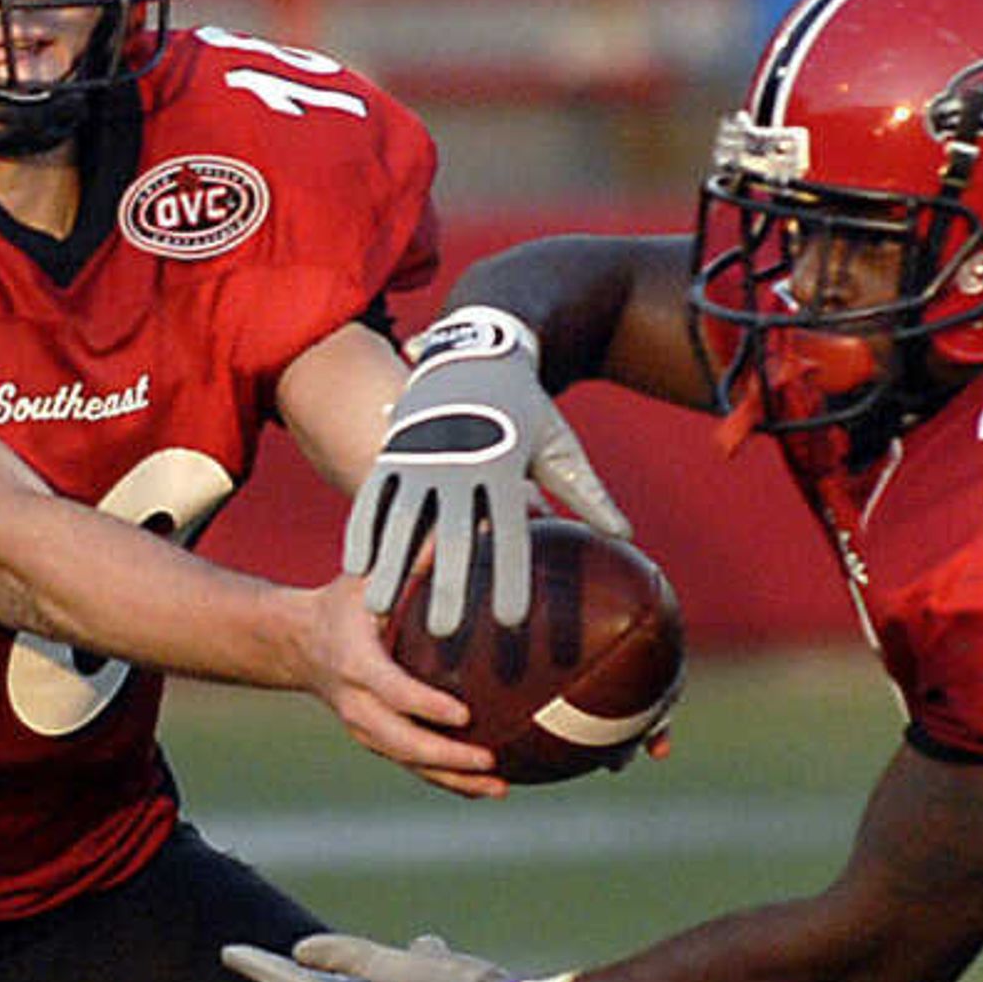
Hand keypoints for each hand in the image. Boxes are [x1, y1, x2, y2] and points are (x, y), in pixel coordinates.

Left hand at [219, 930, 593, 981]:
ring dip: (341, 971)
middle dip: (286, 975)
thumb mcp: (404, 971)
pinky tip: (428, 948)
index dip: (260, 971)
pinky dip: (404, 962)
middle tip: (253, 960)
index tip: (228, 955)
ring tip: (323, 957)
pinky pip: (410, 978)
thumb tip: (301, 950)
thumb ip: (352, 958)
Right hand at [290, 577, 500, 796]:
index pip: (393, 691)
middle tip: (490, 761)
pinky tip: (487, 787)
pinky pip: (411, 766)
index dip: (426, 706)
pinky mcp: (375, 741)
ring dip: (453, 779)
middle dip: (446, 756)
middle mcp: (356, 703)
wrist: (297, 644)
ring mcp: (364, 728)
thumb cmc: (343, 603)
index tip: (464, 714)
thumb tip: (477, 527)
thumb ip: (417, 558)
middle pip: (401, 741)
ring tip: (499, 788)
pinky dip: (447, 780)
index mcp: (356, 663)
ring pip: (409, 762)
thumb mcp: (370, 575)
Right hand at [345, 307, 627, 634]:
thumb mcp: (559, 443)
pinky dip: (362, 529)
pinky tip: (356, 567)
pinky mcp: (394, 450)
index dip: (508, 576)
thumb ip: (587, 493)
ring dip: (389, 566)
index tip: (509, 620)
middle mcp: (460, 461)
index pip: (509, 532)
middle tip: (443, 632)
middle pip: (452, 534)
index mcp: (505, 464)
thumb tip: (626, 536)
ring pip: (401, 519)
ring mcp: (420, 455)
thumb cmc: (526, 406)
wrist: (477, 349)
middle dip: (446, 583)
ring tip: (379, 609)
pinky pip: (373, 495)